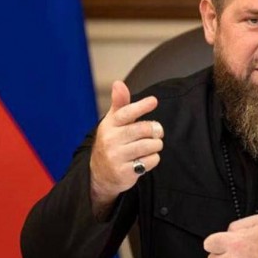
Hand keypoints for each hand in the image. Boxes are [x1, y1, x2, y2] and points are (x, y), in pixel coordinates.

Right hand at [89, 81, 162, 211]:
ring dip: (156, 145)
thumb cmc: (111, 142)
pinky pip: (150, 161)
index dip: (141, 106)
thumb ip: (120, 103)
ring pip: (150, 145)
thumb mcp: (113, 122)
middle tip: (157, 132)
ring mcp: (116, 157)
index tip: (153, 101)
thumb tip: (118, 83)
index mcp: (109, 125)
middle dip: (156, 130)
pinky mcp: (124, 173)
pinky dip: (152, 159)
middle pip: (144, 130)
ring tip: (150, 146)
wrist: (100, 174)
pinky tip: (144, 159)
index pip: (126, 113)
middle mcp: (110, 141)